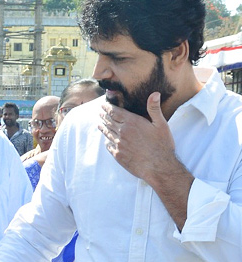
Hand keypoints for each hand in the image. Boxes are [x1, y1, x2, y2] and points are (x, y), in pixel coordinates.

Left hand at [98, 95, 192, 229]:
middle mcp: (122, 132)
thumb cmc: (162, 145)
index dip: (108, 108)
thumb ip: (154, 109)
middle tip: (100, 113)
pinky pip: (109, 146)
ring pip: (108, 133)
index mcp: (132, 122)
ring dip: (103, 127)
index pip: (115, 112)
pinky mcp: (118, 155)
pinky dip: (107, 141)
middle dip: (104, 116)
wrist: (158, 167)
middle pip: (109, 121)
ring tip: (100, 124)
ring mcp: (119, 144)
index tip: (103, 105)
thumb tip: (154, 93)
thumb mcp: (161, 124)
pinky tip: (106, 141)